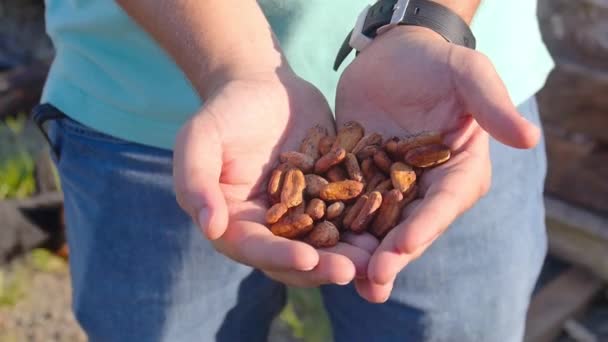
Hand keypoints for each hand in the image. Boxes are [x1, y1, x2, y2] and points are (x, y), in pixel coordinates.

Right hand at [174, 70, 372, 285]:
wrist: (264, 86)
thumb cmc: (225, 111)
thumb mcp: (199, 138)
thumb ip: (196, 181)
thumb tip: (210, 227)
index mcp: (235, 223)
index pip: (255, 248)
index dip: (280, 255)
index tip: (308, 258)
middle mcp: (270, 227)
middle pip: (296, 255)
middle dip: (324, 265)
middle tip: (353, 269)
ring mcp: (304, 214)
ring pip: (328, 242)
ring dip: (352, 253)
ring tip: (378, 258)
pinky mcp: (331, 197)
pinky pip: (350, 214)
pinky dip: (369, 223)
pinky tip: (392, 224)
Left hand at [335, 27, 540, 300]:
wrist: (392, 56)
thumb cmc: (436, 62)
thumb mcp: (467, 73)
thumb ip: (491, 104)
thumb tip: (530, 138)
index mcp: (459, 171)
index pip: (444, 203)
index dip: (425, 226)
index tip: (403, 245)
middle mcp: (425, 188)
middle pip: (410, 226)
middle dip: (392, 255)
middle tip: (372, 282)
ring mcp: (389, 188)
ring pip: (376, 226)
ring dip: (361, 255)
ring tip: (343, 280)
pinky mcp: (357, 179)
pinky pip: (344, 204)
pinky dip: (332, 225)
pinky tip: (314, 246)